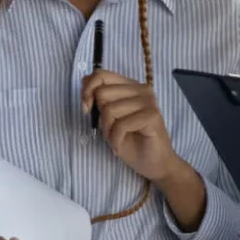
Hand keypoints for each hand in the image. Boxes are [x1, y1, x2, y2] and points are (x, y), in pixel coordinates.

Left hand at [81, 71, 187, 185]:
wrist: (154, 164)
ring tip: (118, 138)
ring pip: (110, 110)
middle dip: (100, 117)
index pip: (101, 75)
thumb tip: (84, 81)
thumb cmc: (131, 141)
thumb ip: (100, 99)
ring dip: (108, 131)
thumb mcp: (108, 118)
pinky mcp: (152, 116)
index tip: (86, 108)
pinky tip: (121, 145)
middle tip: (111, 131)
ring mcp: (148, 102)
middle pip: (103, 93)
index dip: (87, 90)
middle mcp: (141, 89)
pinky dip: (116, 139)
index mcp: (130, 86)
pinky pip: (121, 125)